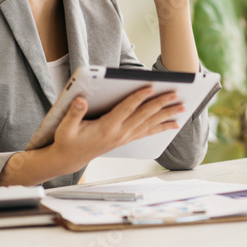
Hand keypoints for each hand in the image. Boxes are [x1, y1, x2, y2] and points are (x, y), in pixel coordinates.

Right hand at [49, 88, 184, 172]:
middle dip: (161, 104)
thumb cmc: (67, 141)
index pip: (126, 109)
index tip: (150, 86)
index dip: (138, 97)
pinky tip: (173, 124)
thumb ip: (74, 113)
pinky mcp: (126, 139)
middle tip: (175, 94)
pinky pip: (147, 132)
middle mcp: (119, 133)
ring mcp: (124, 137)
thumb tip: (81, 99)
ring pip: (150, 124)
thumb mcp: (65, 127)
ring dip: (166, 115)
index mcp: (106, 128)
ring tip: (181, 108)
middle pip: (144, 116)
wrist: (69, 159)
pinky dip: (161, 127)